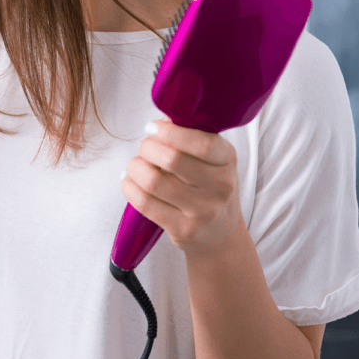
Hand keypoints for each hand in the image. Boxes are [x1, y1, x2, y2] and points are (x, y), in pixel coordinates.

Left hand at [121, 118, 242, 256]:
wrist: (221, 236)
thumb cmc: (210, 187)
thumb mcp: (214, 160)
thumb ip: (190, 138)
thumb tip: (160, 121)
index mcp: (228, 160)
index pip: (203, 143)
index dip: (170, 132)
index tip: (152, 127)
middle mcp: (220, 186)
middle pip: (171, 159)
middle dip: (147, 147)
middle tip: (145, 148)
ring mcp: (202, 211)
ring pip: (154, 180)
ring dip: (135, 167)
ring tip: (135, 165)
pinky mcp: (182, 230)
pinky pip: (145, 203)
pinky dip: (129, 187)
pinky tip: (129, 181)